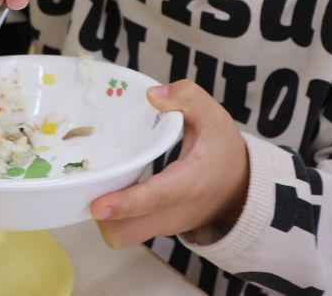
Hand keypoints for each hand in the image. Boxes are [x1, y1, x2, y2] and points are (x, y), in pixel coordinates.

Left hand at [90, 80, 248, 248]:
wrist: (242, 186)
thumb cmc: (223, 148)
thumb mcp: (213, 115)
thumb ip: (186, 97)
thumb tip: (152, 96)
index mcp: (189, 183)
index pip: (154, 198)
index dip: (125, 203)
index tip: (97, 205)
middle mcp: (175, 212)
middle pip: (127, 232)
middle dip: (103, 216)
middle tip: (89, 185)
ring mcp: (165, 225)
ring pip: (124, 236)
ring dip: (105, 218)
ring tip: (96, 184)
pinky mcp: (158, 227)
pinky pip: (128, 231)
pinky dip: (114, 217)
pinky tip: (108, 188)